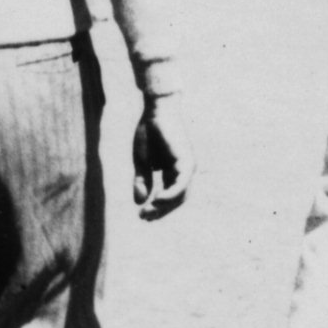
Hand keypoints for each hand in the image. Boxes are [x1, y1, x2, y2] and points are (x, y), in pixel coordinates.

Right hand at [132, 93, 192, 218]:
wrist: (155, 110)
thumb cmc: (148, 132)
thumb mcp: (141, 162)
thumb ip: (142, 181)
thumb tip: (139, 202)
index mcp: (174, 171)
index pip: (170, 196)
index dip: (158, 208)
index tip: (142, 216)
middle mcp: (184, 170)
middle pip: (177, 199)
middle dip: (161, 211)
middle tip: (144, 217)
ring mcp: (188, 166)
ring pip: (181, 194)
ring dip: (165, 206)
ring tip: (148, 213)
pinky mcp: (187, 161)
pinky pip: (182, 183)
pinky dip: (171, 194)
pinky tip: (158, 200)